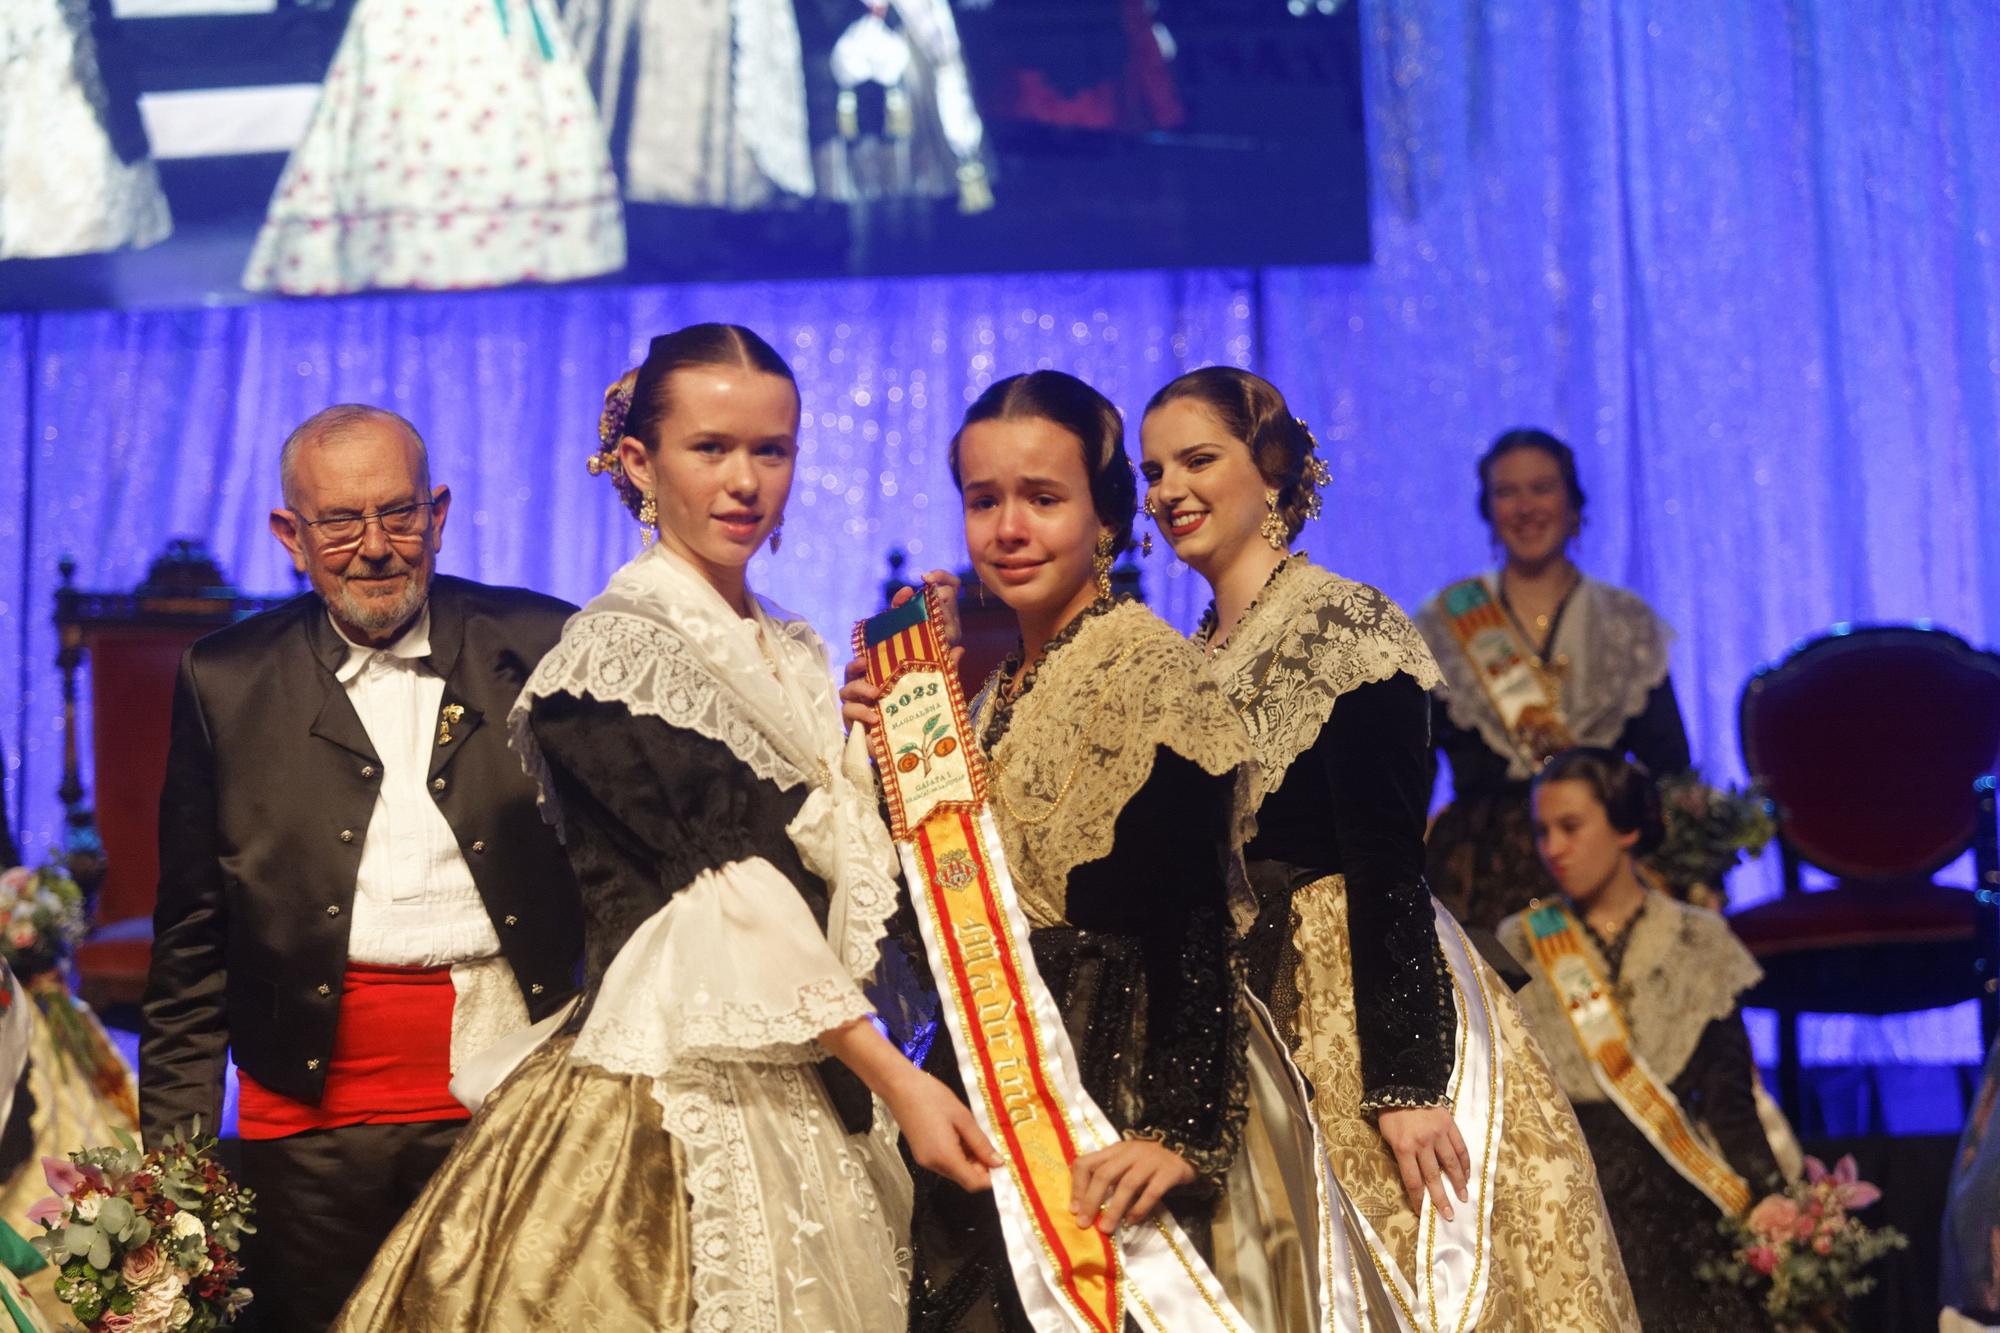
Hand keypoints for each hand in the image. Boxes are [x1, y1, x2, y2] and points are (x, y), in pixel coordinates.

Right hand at [841, 574, 965, 731]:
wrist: (910, 756)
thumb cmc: (919, 719)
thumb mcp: (938, 694)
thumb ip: (945, 673)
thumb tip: (958, 649)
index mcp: (888, 670)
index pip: (886, 637)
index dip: (894, 611)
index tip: (907, 593)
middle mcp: (870, 682)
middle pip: (856, 662)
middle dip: (859, 658)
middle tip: (867, 659)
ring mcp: (859, 702)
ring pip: (848, 687)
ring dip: (860, 688)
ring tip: (876, 693)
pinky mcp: (854, 723)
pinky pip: (849, 713)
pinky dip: (860, 713)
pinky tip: (874, 717)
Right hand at [884, 1068, 1000, 1193]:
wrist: (899, 1086)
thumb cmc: (932, 1097)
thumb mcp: (963, 1117)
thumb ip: (981, 1143)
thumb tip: (998, 1163)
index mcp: (945, 1157)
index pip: (973, 1183)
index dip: (991, 1179)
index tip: (1004, 1164)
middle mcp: (934, 1165)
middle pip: (965, 1178)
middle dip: (981, 1166)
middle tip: (991, 1143)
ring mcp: (925, 1160)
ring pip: (956, 1170)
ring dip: (970, 1159)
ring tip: (973, 1133)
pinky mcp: (921, 1154)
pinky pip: (945, 1162)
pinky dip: (958, 1154)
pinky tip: (960, 1134)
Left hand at [1070, 1138, 1193, 1233]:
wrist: (1187, 1147)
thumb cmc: (1149, 1161)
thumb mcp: (1125, 1161)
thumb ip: (1108, 1175)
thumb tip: (1084, 1206)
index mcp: (1114, 1150)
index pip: (1087, 1162)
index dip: (1078, 1186)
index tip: (1074, 1210)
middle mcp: (1130, 1152)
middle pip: (1104, 1174)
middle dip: (1091, 1200)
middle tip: (1084, 1224)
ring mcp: (1150, 1160)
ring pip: (1127, 1184)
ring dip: (1114, 1209)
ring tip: (1106, 1228)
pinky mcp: (1169, 1171)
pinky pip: (1152, 1191)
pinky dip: (1140, 1208)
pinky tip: (1132, 1222)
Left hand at [1378, 1105, 1469, 1220]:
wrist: (1404, 1085)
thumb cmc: (1392, 1114)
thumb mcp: (1388, 1136)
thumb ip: (1401, 1156)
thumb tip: (1416, 1178)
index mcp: (1403, 1148)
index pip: (1412, 1181)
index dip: (1418, 1200)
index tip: (1423, 1213)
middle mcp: (1422, 1143)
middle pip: (1433, 1177)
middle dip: (1441, 1198)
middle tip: (1448, 1215)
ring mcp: (1438, 1134)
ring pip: (1451, 1164)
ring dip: (1458, 1183)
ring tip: (1463, 1197)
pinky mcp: (1450, 1126)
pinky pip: (1460, 1148)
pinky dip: (1465, 1163)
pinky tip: (1466, 1175)